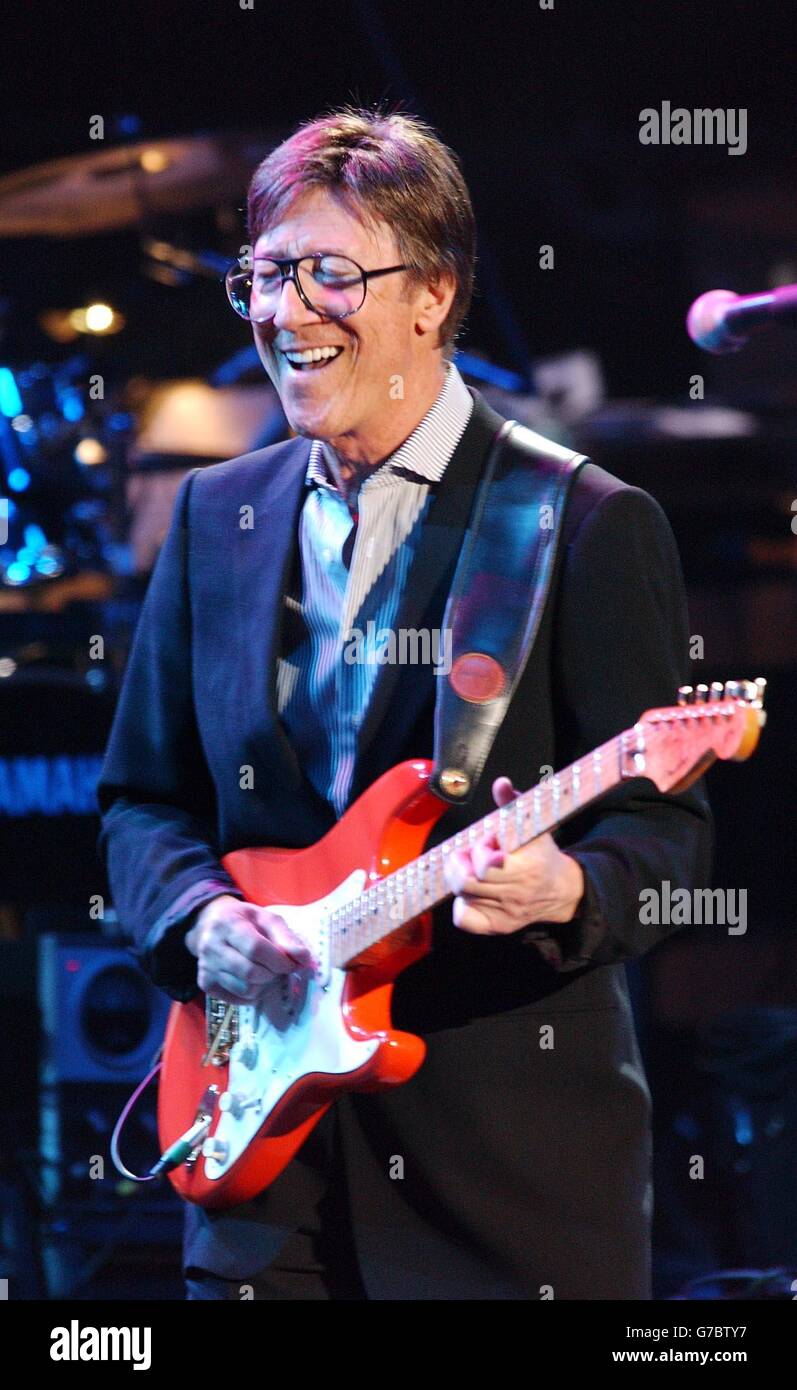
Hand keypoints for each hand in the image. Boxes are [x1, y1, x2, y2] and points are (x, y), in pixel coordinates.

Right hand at [184, 894, 315, 1003]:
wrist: (210, 924)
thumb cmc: (244, 920)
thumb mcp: (266, 918)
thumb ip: (286, 937)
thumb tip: (304, 959)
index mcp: (227, 924)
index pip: (255, 948)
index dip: (279, 960)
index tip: (291, 963)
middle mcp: (211, 947)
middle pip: (250, 972)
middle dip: (273, 973)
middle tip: (279, 967)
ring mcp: (206, 967)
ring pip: (245, 989)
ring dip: (264, 985)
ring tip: (266, 971)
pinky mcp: (206, 984)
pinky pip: (237, 999)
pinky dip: (252, 993)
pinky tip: (253, 979)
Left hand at [442, 777, 584, 935]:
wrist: (561, 890)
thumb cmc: (541, 854)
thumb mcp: (532, 826)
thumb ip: (513, 803)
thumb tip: (501, 784)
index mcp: (528, 867)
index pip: (487, 867)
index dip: (479, 852)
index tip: (487, 843)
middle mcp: (517, 894)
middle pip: (467, 883)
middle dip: (459, 864)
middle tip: (465, 855)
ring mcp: (506, 913)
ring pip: (464, 897)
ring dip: (460, 879)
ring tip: (470, 869)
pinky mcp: (498, 926)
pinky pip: (465, 920)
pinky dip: (461, 905)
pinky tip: (471, 893)